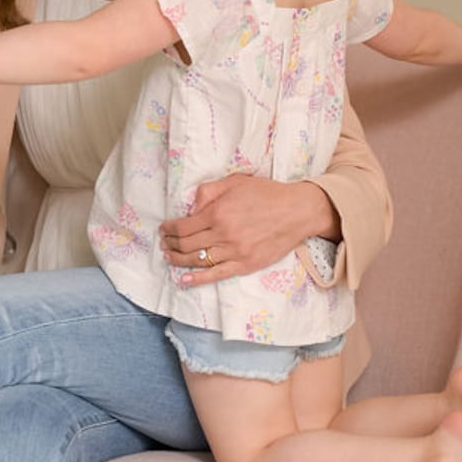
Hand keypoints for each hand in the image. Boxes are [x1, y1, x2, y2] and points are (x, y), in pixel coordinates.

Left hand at [160, 172, 334, 286]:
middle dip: (170, 244)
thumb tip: (190, 208)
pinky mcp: (245, 265)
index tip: (164, 229)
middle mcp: (224, 234)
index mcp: (218, 213)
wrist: (297, 211)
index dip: (169, 229)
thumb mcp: (235, 182)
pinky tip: (184, 280)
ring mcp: (235, 252)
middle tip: (165, 243)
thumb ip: (208, 192)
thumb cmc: (267, 193)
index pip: (183, 226)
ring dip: (178, 260)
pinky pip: (216, 275)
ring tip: (170, 257)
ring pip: (197, 261)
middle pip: (186, 245)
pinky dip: (197, 279)